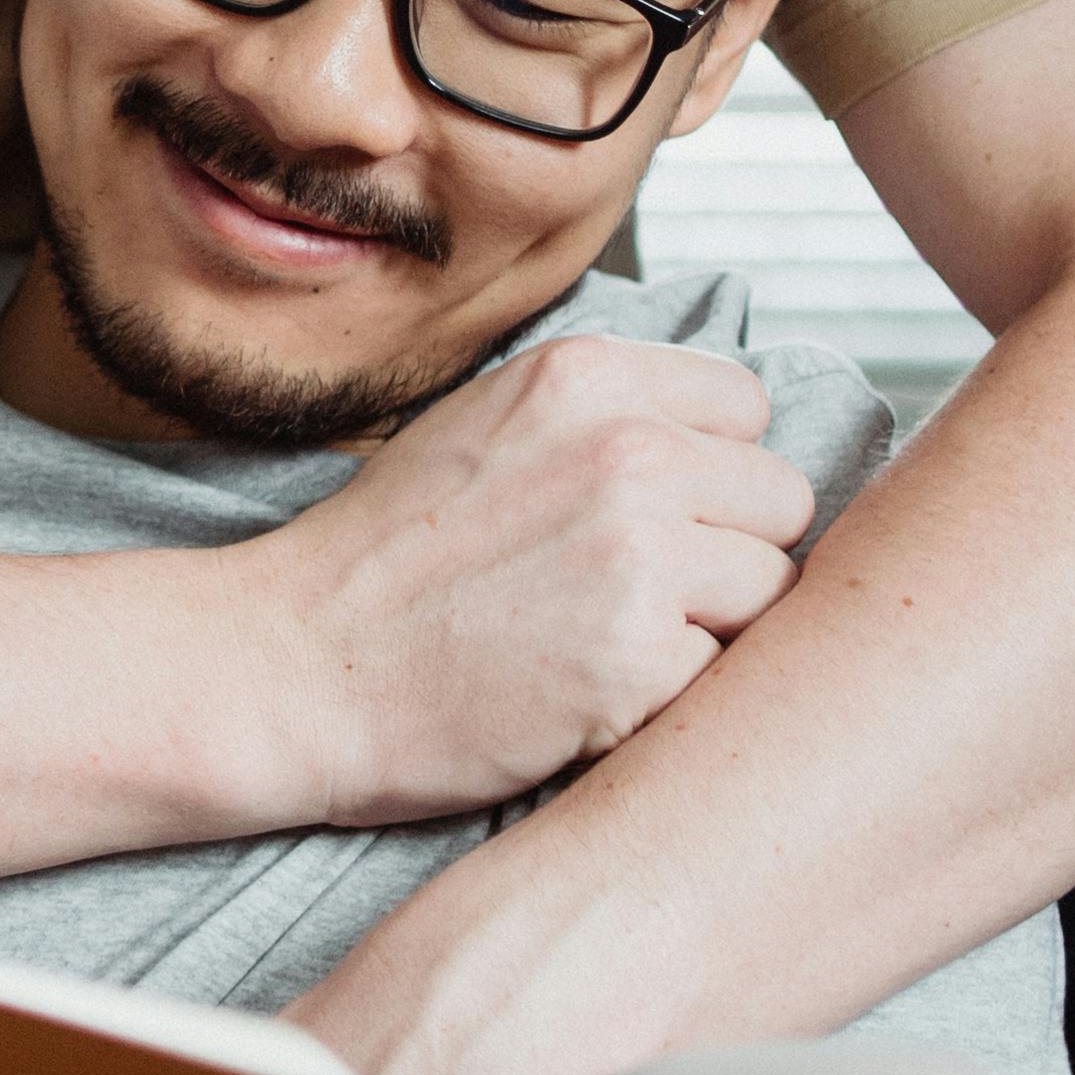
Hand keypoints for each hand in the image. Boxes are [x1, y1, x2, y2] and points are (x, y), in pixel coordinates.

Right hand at [252, 338, 818, 825]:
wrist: (295, 666)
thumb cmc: (385, 554)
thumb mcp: (489, 422)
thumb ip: (607, 412)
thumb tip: (731, 437)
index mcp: (588, 376)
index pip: (747, 408)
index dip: (708, 469)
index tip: (649, 511)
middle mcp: (625, 451)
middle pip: (778, 501)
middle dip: (725, 550)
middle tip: (628, 590)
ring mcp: (637, 559)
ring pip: (769, 591)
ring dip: (710, 627)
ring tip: (608, 639)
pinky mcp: (637, 664)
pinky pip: (723, 677)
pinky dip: (670, 698)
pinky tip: (589, 692)